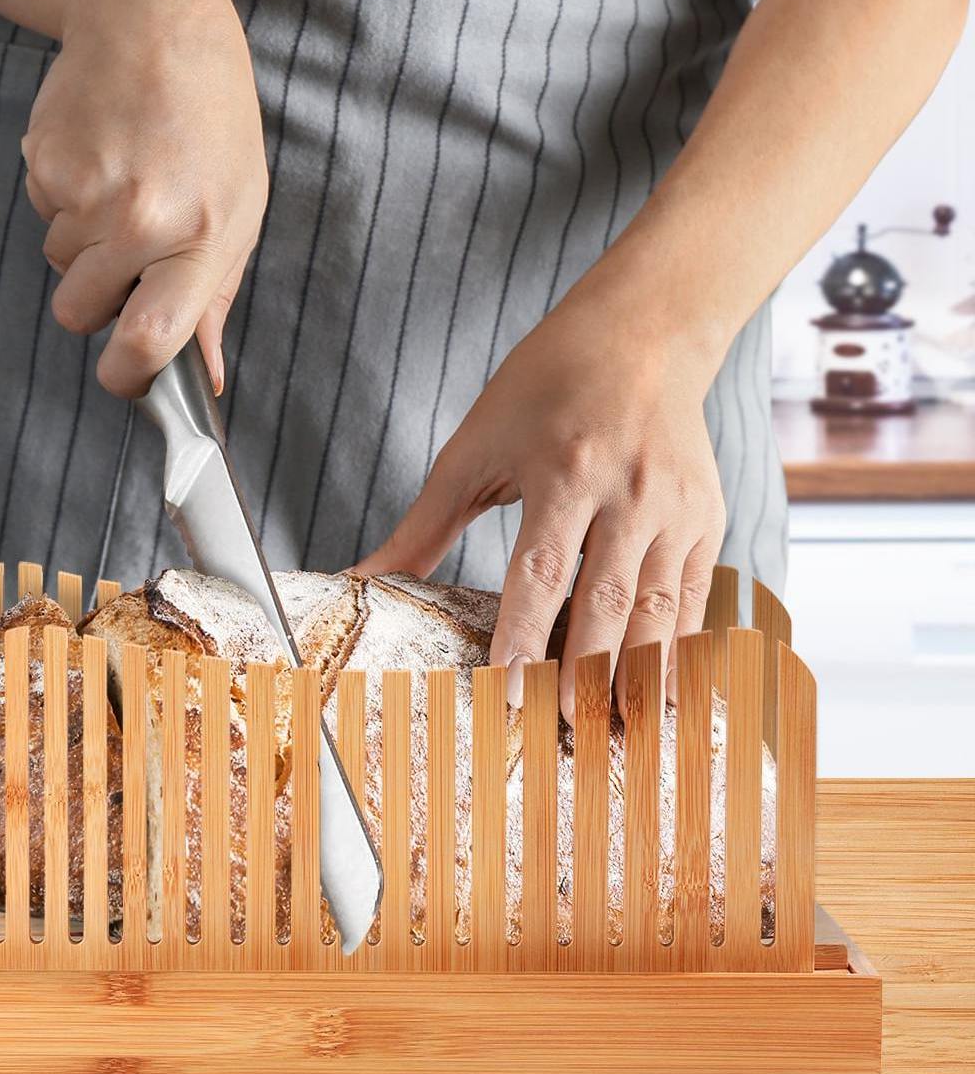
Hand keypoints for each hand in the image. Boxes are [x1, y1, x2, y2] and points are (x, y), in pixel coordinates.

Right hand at [21, 0, 266, 396]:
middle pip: (81, 314)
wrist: (155, 25)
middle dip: (96, 300)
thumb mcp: (241, 214)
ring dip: (82, 244)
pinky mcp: (45, 162)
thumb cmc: (212, 130)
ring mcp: (87, 191)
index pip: (150, 341)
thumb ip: (216, 300)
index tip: (123, 378)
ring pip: (59, 266)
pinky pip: (41, 214)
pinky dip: (63, 200)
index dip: (127, 378)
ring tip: (122, 186)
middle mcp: (140, 220)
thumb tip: (205, 376)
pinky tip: (99, 159)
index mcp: (200, 242)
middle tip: (129, 251)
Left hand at [357, 283, 725, 723]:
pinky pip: (695, 601)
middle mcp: (630, 491)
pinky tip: (662, 699)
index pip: (541, 574)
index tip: (504, 700)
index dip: (522, 641)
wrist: (643, 335)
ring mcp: (680, 508)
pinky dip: (680, 654)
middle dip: (583, 679)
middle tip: (561, 738)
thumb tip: (364, 580)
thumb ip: (424, 524)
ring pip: (660, 614)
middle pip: (606, 605)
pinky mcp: (710, 519)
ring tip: (615, 737)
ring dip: (636, 681)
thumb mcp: (475, 446)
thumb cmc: (546, 386)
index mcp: (565, 469)